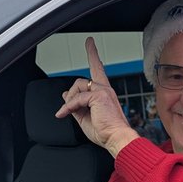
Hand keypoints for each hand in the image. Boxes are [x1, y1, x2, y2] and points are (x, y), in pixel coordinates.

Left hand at [55, 37, 139, 156]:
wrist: (116, 139)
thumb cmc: (106, 132)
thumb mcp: (85, 117)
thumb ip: (75, 105)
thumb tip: (65, 96)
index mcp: (104, 94)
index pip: (97, 69)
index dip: (93, 54)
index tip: (90, 42)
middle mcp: (105, 89)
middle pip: (81, 81)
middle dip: (71, 94)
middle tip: (67, 110)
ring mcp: (103, 91)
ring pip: (77, 86)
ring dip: (69, 100)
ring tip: (67, 112)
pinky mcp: (99, 95)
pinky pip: (77, 97)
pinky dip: (68, 106)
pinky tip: (65, 113)